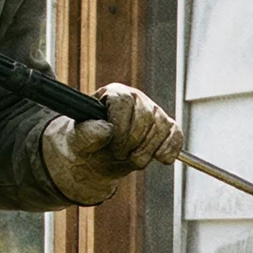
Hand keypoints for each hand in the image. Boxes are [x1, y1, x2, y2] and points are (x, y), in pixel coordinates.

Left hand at [41, 84, 182, 204]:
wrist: (98, 157)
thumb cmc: (87, 143)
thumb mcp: (77, 139)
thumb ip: (86, 133)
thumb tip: (106, 129)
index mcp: (115, 94)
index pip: (124, 102)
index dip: (121, 128)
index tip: (113, 147)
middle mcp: (137, 98)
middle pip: (146, 116)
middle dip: (134, 143)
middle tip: (120, 155)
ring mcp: (154, 112)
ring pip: (161, 128)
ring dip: (147, 151)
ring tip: (132, 158)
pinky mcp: (167, 128)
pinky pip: (175, 136)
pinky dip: (169, 150)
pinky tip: (159, 158)